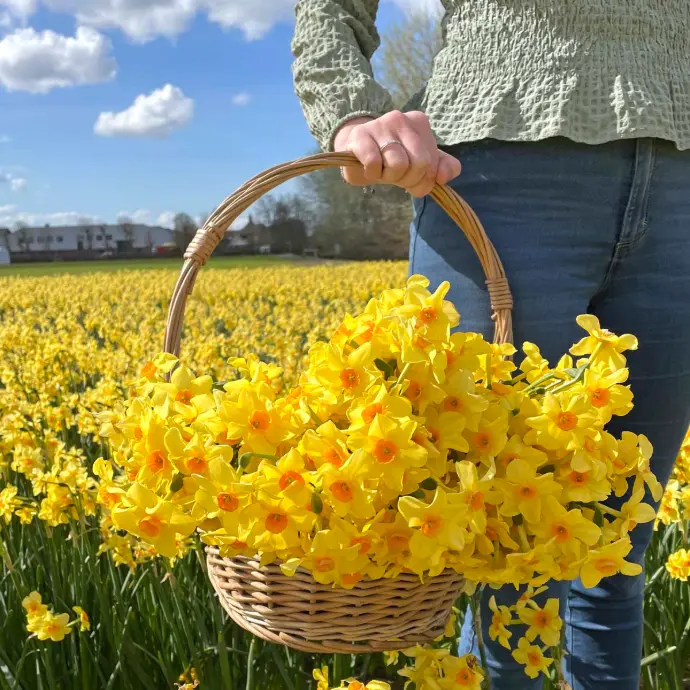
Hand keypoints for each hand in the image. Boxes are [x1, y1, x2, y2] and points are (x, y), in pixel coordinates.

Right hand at [333, 110, 461, 197]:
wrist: (357, 154)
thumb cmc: (393, 159)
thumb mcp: (423, 164)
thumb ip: (444, 168)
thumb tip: (443, 177)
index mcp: (420, 124)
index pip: (431, 163)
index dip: (421, 180)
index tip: (409, 176)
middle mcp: (402, 118)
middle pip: (418, 164)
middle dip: (406, 179)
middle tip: (394, 175)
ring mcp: (380, 124)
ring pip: (397, 164)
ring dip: (389, 176)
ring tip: (382, 170)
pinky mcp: (360, 135)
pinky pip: (374, 162)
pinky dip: (372, 173)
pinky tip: (369, 168)